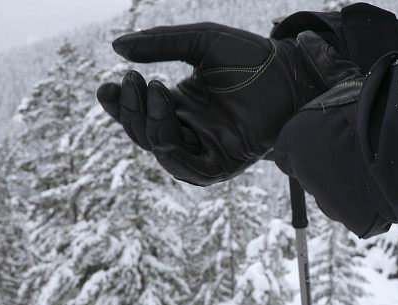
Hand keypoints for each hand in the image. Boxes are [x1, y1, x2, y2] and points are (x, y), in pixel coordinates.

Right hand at [97, 24, 358, 185]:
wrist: (290, 71)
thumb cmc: (251, 57)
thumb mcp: (201, 42)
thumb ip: (161, 43)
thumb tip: (116, 46)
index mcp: (180, 105)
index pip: (140, 112)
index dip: (120, 103)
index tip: (107, 84)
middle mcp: (189, 130)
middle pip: (144, 133)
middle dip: (131, 109)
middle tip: (132, 79)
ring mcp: (205, 148)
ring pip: (161, 150)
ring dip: (149, 122)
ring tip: (155, 88)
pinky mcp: (223, 163)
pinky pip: (189, 169)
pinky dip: (172, 148)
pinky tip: (169, 113)